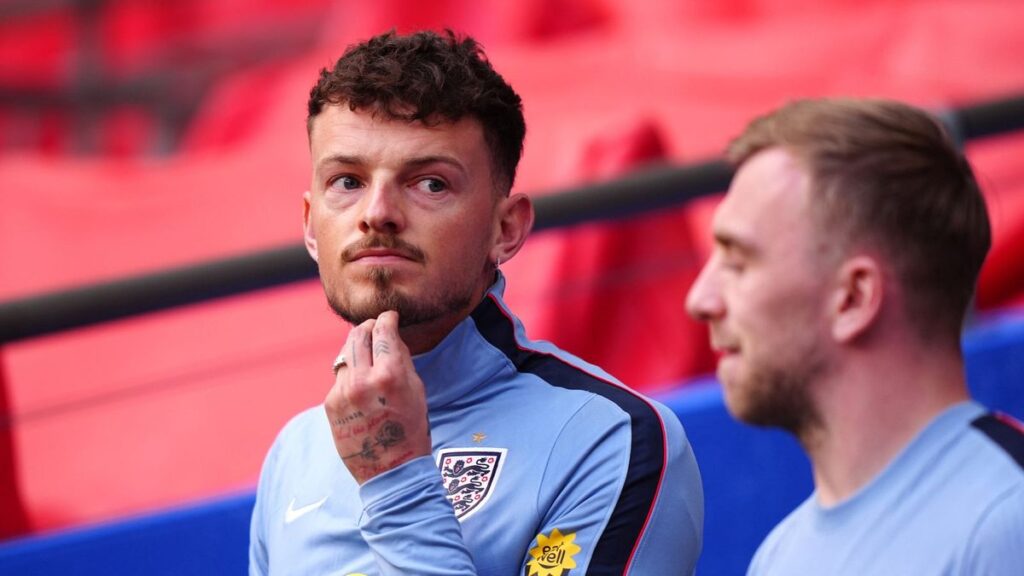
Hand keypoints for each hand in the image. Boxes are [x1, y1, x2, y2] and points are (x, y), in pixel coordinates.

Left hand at [325, 310, 431, 483]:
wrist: (390, 471)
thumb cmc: (410, 431)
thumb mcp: (417, 391)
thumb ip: (401, 360)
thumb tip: (389, 337)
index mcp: (390, 375)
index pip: (383, 331)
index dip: (387, 319)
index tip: (389, 317)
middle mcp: (362, 380)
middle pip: (358, 336)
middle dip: (368, 327)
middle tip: (375, 326)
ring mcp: (342, 392)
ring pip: (345, 354)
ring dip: (356, 347)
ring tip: (366, 351)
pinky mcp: (330, 404)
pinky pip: (340, 377)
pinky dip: (350, 373)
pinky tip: (360, 381)